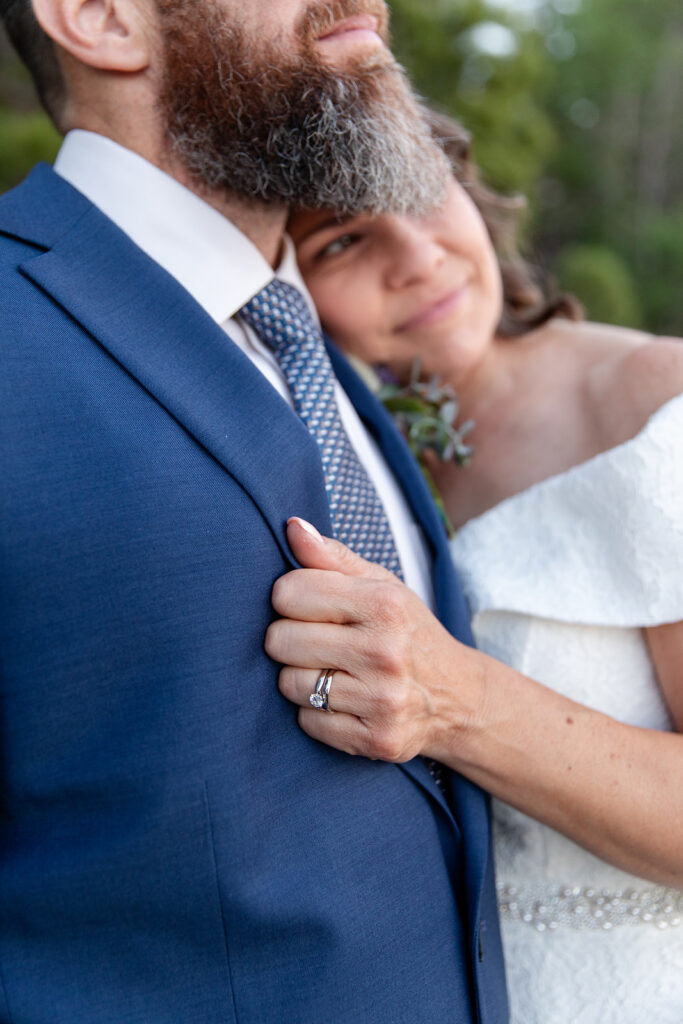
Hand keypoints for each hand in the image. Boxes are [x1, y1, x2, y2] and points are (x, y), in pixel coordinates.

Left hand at [265, 518, 483, 762]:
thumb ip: (331, 556)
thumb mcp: (380, 584)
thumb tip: (291, 526)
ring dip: (300, 678)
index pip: (289, 592)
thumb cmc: (407, 631)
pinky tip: (344, 701)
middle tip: (317, 641)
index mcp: (384, 604)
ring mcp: (382, 700)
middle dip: (289, 639)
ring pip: (289, 684)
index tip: (310, 606)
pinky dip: (316, 713)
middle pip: (280, 640)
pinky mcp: (377, 739)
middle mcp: (385, 651)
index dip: (289, 598)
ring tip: (331, 671)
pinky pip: (307, 722)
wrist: (458, 697)